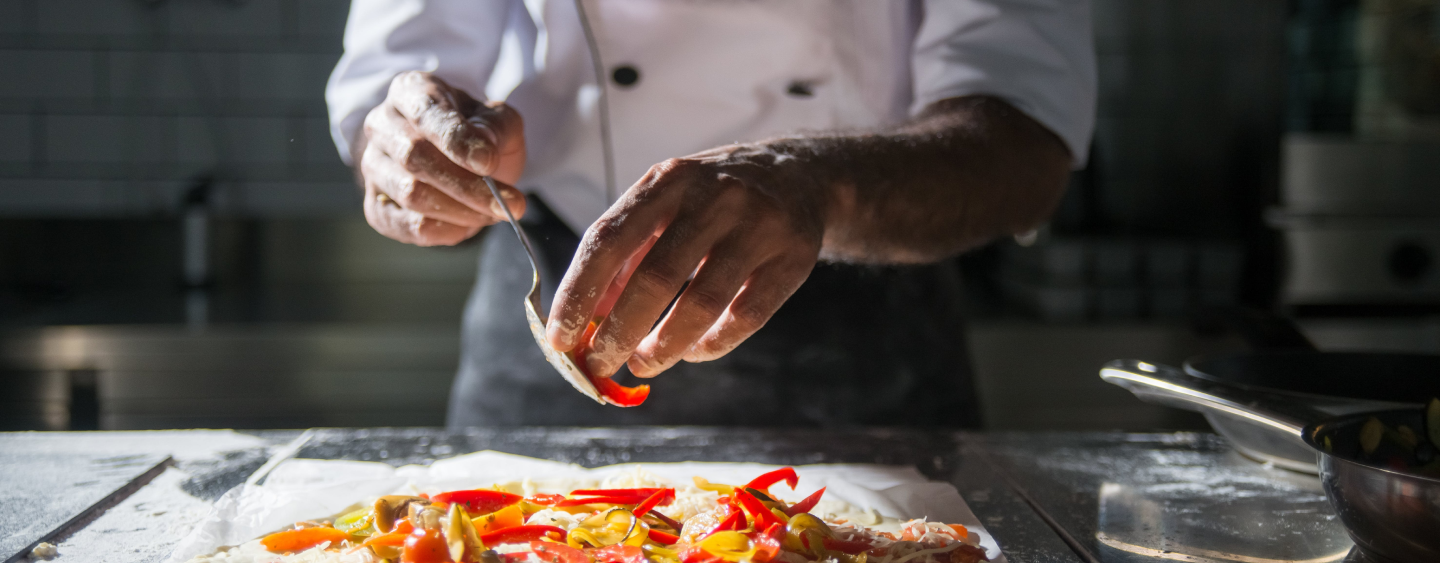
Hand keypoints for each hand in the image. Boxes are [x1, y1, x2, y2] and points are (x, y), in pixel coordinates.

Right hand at [356, 71, 526, 245]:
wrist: (458, 160)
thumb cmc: (476, 134)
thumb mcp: (498, 120)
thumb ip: (497, 126)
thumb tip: (484, 146)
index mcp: (411, 91)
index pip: (426, 112)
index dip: (456, 140)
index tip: (488, 162)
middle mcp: (382, 125)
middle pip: (414, 157)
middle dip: (467, 186)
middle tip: (509, 204)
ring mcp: (374, 166)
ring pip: (410, 193)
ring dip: (461, 211)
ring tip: (495, 214)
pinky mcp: (376, 205)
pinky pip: (404, 224)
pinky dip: (441, 231)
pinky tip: (468, 226)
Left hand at [546, 148, 826, 378]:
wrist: (800, 174)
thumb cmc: (715, 197)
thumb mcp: (666, 201)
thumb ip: (627, 251)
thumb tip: (587, 315)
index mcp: (668, 180)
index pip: (609, 239)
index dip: (578, 293)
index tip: (560, 337)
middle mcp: (713, 198)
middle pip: (655, 278)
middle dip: (619, 331)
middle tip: (599, 364)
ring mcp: (758, 227)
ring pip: (702, 303)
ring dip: (664, 346)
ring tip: (642, 364)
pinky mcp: (792, 259)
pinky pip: (747, 316)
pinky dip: (712, 344)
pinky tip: (692, 353)